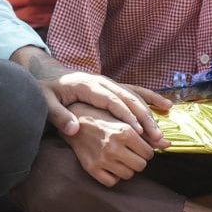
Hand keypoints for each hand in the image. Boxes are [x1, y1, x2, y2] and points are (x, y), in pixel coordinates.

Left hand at [23, 50, 169, 140]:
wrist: (46, 72)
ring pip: (134, 96)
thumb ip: (58, 115)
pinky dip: (150, 98)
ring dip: (150, 113)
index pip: (110, 100)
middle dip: (144, 118)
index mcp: (87, 85)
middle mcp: (102, 82)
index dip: (125, 115)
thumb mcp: (46, 101)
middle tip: (156, 138)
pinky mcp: (111, 86)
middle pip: (128, 98)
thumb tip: (75, 130)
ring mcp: (108, 83)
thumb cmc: (45, 89)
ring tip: (161, 133)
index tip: (138, 131)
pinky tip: (166, 106)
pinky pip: (134, 91)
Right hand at [64, 102, 159, 186]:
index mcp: (124, 131)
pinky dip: (112, 176)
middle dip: (137, 160)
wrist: (72, 119)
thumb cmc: (100, 117)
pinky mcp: (91, 168)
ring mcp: (102, 159)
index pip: (149, 153)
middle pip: (141, 166)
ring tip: (117, 157)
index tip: (136, 146)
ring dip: (125, 168)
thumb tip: (168, 144)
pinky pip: (112, 182)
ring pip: (128, 175)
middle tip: (128, 152)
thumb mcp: (123, 119)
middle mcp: (114, 146)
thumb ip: (146, 133)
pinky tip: (108, 165)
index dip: (144, 150)